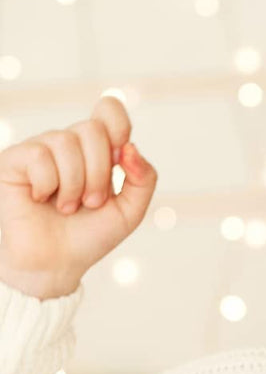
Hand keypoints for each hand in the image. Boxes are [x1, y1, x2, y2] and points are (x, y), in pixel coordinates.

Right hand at [0, 96, 157, 299]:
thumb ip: (143, 179)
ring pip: (66, 142)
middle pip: (93, 129)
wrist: (57, 263)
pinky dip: (49, 185)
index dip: (118, 124)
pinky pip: (39, 157)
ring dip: (75, 185)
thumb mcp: (131, 210)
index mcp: (98, 150)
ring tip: (68, 207)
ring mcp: (41, 150)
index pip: (110, 110)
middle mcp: (69, 144)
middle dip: (100, 174)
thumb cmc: (91, 235)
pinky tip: (43, 199)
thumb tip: (130, 147)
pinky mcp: (14, 161)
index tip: (120, 158)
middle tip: (92, 202)